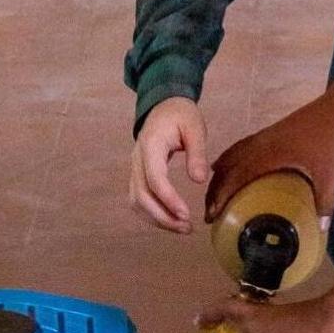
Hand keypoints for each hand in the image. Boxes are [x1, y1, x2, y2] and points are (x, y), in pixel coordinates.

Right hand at [129, 96, 208, 232]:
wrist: (163, 104)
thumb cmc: (180, 114)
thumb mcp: (195, 127)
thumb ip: (197, 152)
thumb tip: (199, 180)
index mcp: (151, 145)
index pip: (154, 178)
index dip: (168, 199)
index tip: (186, 214)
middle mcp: (137, 159)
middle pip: (141, 196)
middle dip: (163, 216)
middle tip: (187, 227)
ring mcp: (134, 168)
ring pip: (137, 201)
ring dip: (157, 219)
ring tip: (182, 228)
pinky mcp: (137, 174)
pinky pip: (138, 199)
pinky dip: (152, 214)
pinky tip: (170, 220)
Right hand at [207, 89, 333, 224]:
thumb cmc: (330, 140)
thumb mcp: (330, 174)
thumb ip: (325, 202)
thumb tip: (321, 229)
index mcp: (269, 154)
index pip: (236, 176)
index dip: (221, 196)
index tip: (211, 215)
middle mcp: (260, 144)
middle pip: (228, 167)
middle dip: (215, 190)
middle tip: (210, 213)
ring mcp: (263, 136)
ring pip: (232, 155)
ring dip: (221, 175)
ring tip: (215, 196)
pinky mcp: (269, 132)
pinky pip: (241, 147)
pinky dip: (229, 159)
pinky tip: (228, 167)